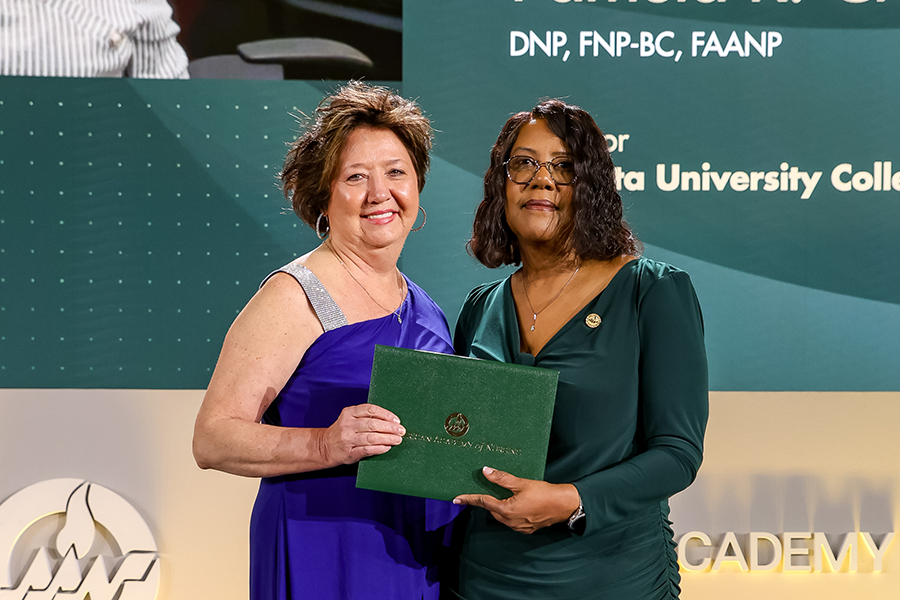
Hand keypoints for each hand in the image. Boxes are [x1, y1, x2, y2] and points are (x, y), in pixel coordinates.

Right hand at [319, 403, 404, 465]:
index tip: (397, 420)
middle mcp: (347, 425)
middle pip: (373, 424)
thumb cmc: (343, 431)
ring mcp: (347, 439)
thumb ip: (366, 417)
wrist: (324, 447)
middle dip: (390, 428)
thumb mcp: (350, 418)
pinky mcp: (349, 452)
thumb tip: (391, 421)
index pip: (370, 410)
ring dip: (388, 438)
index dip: (386, 414)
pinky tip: (387, 447)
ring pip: (371, 437)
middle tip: (401, 431)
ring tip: (397, 439)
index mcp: (349, 412)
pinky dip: (379, 448)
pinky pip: (367, 450)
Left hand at [453, 467, 579, 533]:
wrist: (564, 506)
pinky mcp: (526, 528)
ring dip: (499, 506)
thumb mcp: (521, 483)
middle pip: (492, 509)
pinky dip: (509, 511)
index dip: (469, 499)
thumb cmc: (544, 493)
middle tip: (483, 490)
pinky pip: (511, 520)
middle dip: (487, 501)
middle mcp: (510, 522)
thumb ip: (502, 478)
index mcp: (506, 510)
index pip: (483, 502)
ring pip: (501, 515)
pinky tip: (515, 503)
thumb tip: (486, 471)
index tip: (456, 499)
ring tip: (502, 495)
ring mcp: (518, 527)